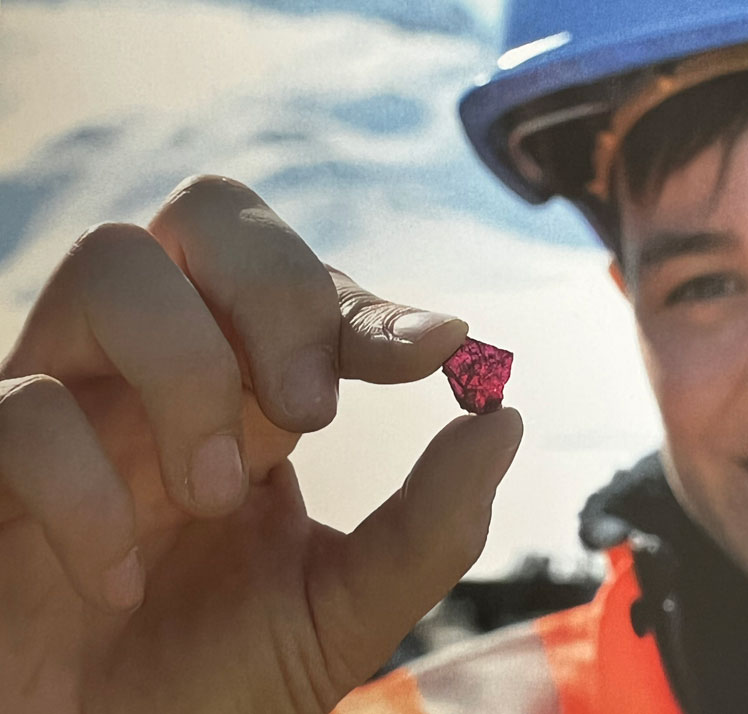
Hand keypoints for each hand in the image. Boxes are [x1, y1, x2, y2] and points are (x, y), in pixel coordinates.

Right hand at [0, 176, 522, 713]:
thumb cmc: (218, 683)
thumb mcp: (346, 608)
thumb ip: (430, 524)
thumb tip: (506, 420)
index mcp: (248, 393)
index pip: (307, 286)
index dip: (371, 304)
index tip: (441, 350)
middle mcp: (159, 372)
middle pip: (206, 213)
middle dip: (277, 290)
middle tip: (313, 411)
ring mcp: (69, 402)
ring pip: (110, 265)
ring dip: (188, 372)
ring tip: (216, 494)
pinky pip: (21, 410)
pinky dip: (87, 494)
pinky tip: (122, 584)